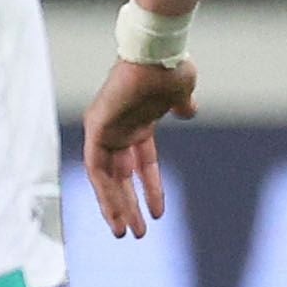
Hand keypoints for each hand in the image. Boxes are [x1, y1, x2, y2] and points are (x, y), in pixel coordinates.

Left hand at [81, 56, 198, 236]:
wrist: (158, 53)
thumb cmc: (170, 68)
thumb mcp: (181, 92)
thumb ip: (182, 104)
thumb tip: (189, 110)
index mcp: (137, 123)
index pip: (141, 164)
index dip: (151, 188)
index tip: (160, 213)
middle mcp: (118, 129)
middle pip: (121, 177)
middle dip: (128, 206)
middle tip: (137, 233)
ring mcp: (105, 129)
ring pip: (107, 179)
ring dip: (116, 207)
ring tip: (126, 233)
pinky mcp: (97, 128)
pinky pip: (97, 170)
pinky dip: (106, 192)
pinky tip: (117, 212)